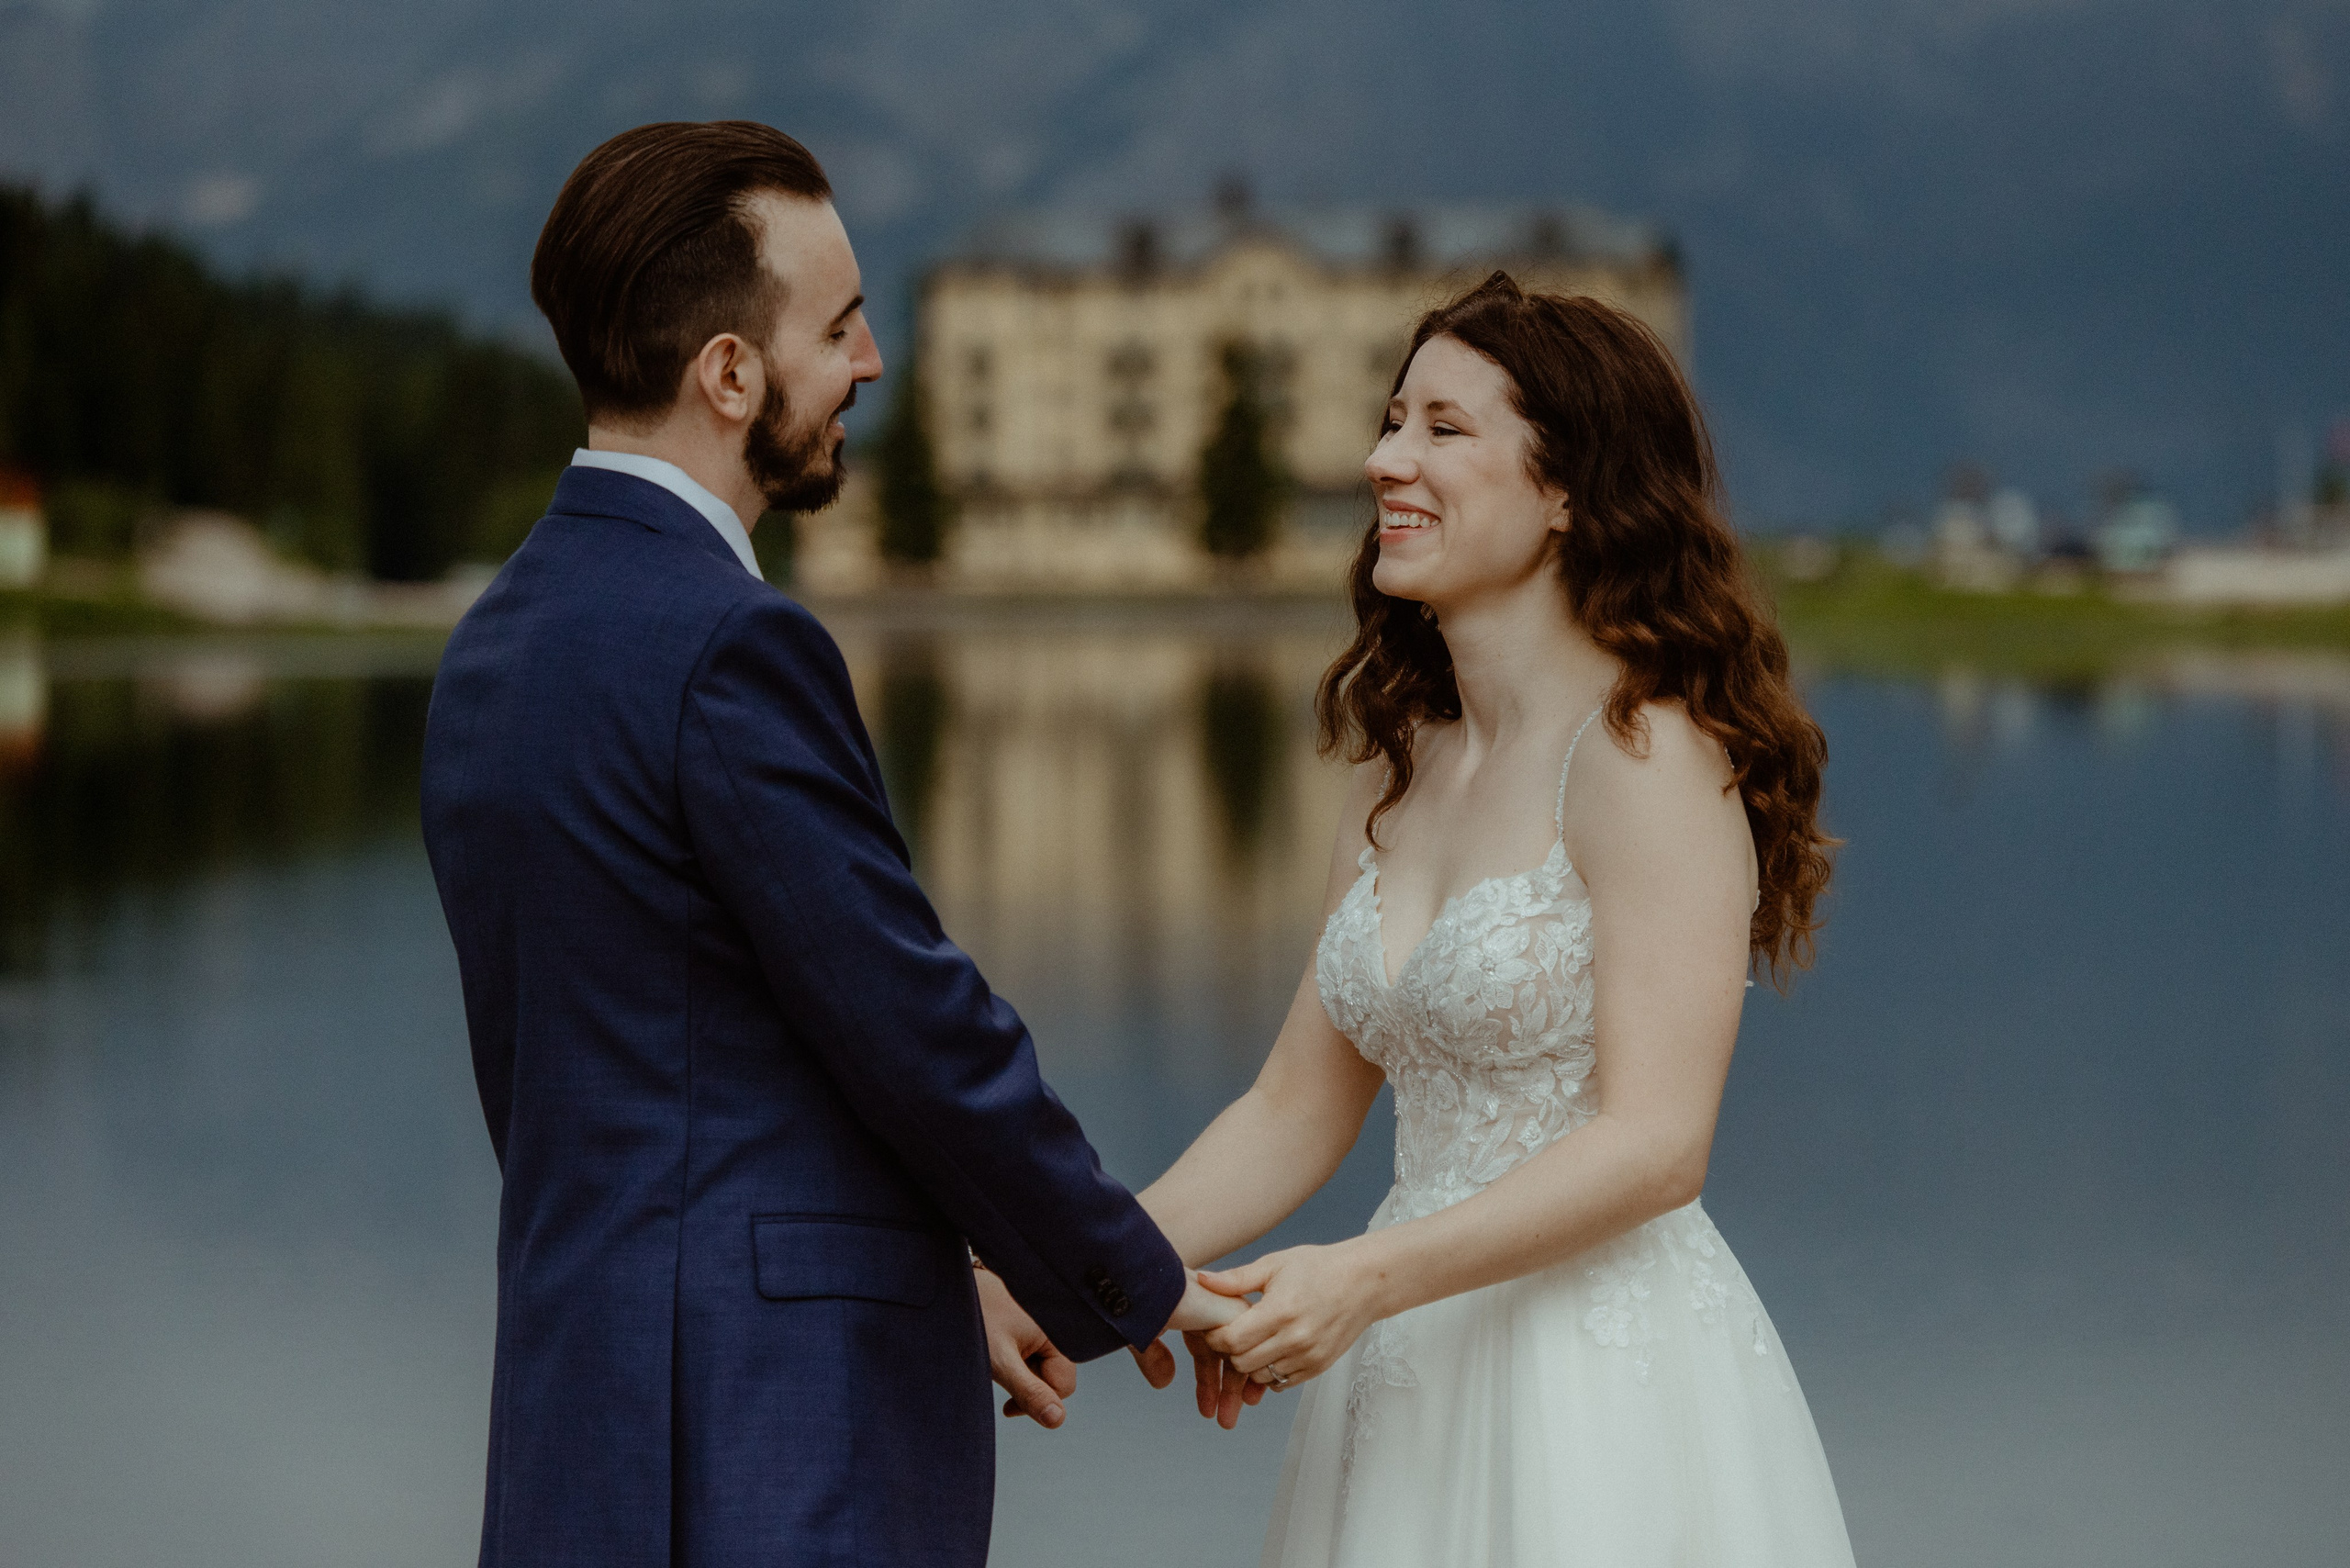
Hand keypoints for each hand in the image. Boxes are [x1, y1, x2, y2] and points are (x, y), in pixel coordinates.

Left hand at [975, 1266, 1076, 1428]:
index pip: (1064, 1386)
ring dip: (1019, 1372)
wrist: (951, 1289)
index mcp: (1058, 1332)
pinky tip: (998, 1350)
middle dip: (1027, 1385)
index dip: (1036, 1401)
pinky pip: (1032, 1353)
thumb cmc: (976, 1319)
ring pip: (1041, 1366)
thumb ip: (1030, 1392)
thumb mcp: (1001, 1361)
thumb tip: (1058, 1420)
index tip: (1007, 1406)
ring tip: (995, 1357)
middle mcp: (1056, 1326)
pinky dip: (1015, 1359)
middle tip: (999, 1374)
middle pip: (1054, 1376)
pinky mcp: (1031, 1323)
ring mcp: (1043, 1324)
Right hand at [1130, 1271, 1263, 1427]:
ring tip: (1227, 1417)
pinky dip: (1245, 1375)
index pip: (1210, 1353)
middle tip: (1225, 1420)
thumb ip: (1154, 1358)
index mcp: (1193, 1313)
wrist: (1147, 1284)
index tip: (1211, 1408)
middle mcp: (1212, 1312)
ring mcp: (1226, 1311)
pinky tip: (1243, 1394)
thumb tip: (1164, 1383)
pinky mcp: (1237, 1314)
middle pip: (1227, 1358)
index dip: (1211, 1382)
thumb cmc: (1139, 1300)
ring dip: (1234, 1390)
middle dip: (1226, 1391)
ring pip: (1240, 1357)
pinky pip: (1249, 1351)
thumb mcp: (1145, 1338)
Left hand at [1201, 1242, 1381, 1391]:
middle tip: (1231, 1334)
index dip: (1214, 1336)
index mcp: (1280, 1311)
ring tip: (1252, 1341)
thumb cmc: (1319, 1268)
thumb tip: (1201, 1280)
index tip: (1213, 1326)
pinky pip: (1281, 1383)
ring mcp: (1308, 1356)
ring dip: (1249, 1363)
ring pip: (1259, 1376)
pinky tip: (1272, 1350)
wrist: (1365, 1282)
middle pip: (1241, 1363)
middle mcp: (1294, 1339)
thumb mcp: (1275, 1264)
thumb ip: (1236, 1279)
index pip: (1231, 1340)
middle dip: (1229, 1351)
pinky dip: (1270, 1372)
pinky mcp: (1318, 1367)